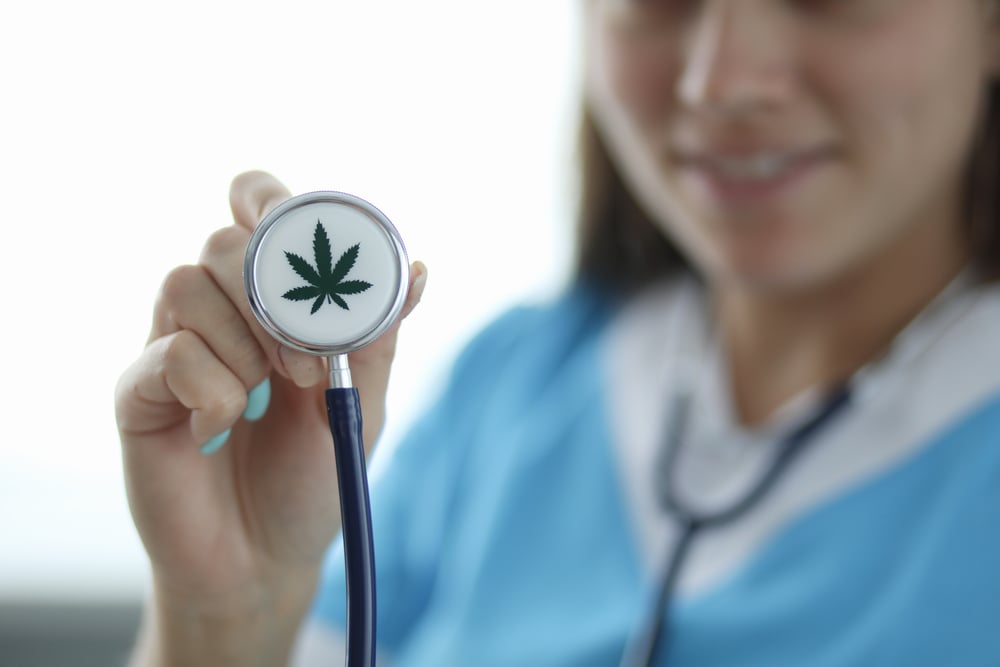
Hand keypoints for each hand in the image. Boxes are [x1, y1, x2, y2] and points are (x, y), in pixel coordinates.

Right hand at [115, 171, 425, 663]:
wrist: (266, 558)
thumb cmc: (313, 474)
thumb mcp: (361, 401)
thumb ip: (377, 335)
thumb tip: (417, 268)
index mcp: (270, 300)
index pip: (253, 209)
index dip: (267, 198)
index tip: (288, 219)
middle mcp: (216, 311)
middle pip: (223, 241)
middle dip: (274, 297)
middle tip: (308, 365)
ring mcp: (170, 346)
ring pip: (186, 283)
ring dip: (245, 343)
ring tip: (270, 398)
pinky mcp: (138, 393)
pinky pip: (167, 353)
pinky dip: (212, 390)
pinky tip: (221, 429)